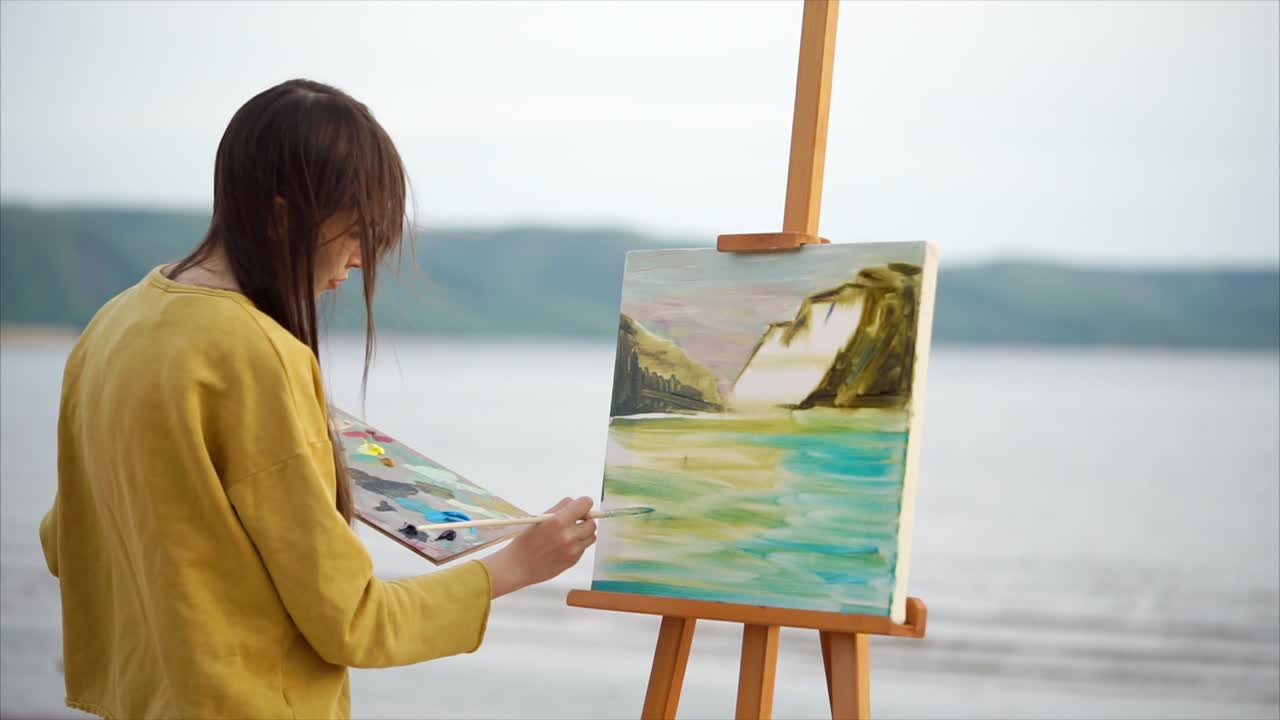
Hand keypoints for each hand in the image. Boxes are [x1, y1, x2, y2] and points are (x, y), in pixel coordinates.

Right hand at [480, 497, 596, 598]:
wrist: (518, 566)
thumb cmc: (525, 541)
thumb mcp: (539, 518)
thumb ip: (560, 509)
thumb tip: (575, 503)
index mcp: (558, 521)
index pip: (585, 504)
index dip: (583, 504)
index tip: (579, 507)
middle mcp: (568, 535)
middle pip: (591, 522)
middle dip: (585, 519)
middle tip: (575, 520)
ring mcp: (573, 550)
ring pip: (591, 536)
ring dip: (584, 532)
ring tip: (571, 533)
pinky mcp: (573, 560)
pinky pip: (584, 548)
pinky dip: (578, 544)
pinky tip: (565, 545)